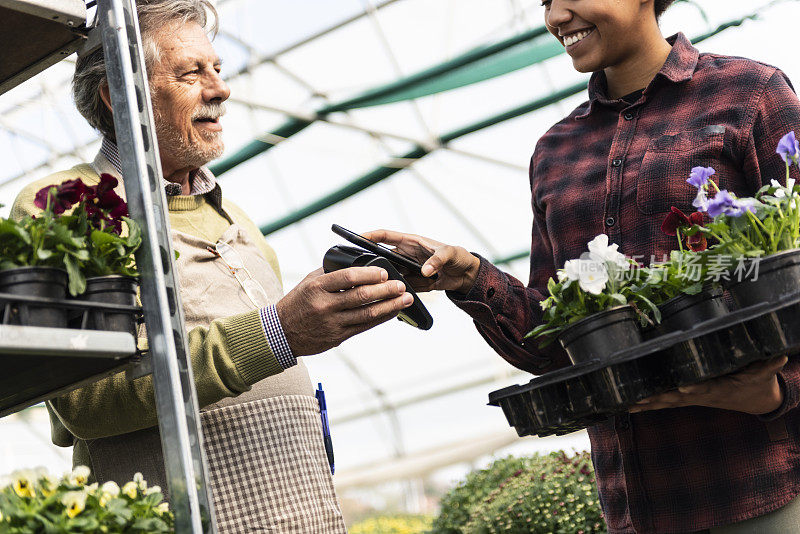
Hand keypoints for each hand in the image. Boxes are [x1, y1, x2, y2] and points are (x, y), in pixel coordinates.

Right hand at [275, 266, 412, 355]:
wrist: (281, 333)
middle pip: (362, 296)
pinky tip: (393, 312)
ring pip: (367, 314)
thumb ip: (331, 273)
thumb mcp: (308, 282)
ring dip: (390, 306)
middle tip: (401, 285)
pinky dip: (381, 318)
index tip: (384, 272)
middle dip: (386, 290)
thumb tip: (357, 263)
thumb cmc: (297, 303)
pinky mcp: (337, 337)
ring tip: (405, 299)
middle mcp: (325, 305)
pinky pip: (364, 327)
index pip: (348, 277)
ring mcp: (332, 323)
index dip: (369, 274)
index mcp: (317, 287)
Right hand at [361, 229, 480, 293]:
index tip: (357, 238)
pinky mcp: (413, 283)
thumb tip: (425, 270)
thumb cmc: (458, 256)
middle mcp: (406, 255)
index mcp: (411, 242)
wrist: (466, 275)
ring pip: (390, 275)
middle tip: (364, 272)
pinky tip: (394, 297)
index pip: (386, 236)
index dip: (370, 236)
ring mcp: (408, 270)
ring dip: (385, 281)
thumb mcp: (450, 253)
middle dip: (373, 264)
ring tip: (380, 287)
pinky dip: (396, 293)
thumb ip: (437, 260)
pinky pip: (400, 287)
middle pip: (383, 258)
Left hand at [629, 356, 787, 414]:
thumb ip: (770, 364)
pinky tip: (629, 406)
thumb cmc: (757, 383)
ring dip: (648, 404)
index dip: (694, 388)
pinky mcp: (687, 398)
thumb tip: (782, 355)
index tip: (682, 388)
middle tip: (640, 399)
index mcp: (719, 388)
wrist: (755, 400)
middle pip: (679, 397)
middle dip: (660, 398)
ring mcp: (693, 398)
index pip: (704, 388)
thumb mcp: (764, 373)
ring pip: (668, 402)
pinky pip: (665, 402)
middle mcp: (702, 395)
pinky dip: (648, 405)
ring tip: (628, 405)